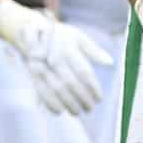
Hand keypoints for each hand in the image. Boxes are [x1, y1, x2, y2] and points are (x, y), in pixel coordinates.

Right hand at [0, 0, 109, 114]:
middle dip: (82, 98)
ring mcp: (42, 66)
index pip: (84, 72)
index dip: (92, 87)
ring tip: (77, 112)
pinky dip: (49, 103)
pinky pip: (40, 90)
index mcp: (69, 48)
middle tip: (90, 108)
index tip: (99, 98)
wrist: (31, 30)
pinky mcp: (32, 73)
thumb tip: (110, 63)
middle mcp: (55, 58)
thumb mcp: (78, 37)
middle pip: (71, 83)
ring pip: (56, 89)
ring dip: (68, 103)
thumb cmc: (60, 35)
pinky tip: (59, 111)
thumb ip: (94, 50)